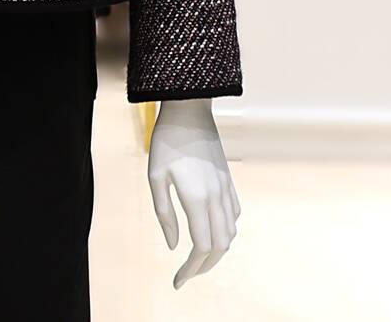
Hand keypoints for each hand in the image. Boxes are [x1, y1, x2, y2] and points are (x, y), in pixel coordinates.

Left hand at [147, 98, 239, 288]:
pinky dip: (226, 229)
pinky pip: (234, 213)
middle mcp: (216, 197)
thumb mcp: (156, 176)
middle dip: (205, 266)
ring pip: (231, 232)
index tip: (177, 281)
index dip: (191, 269)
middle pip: (220, 246)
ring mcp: (226, 187)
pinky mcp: (228, 179)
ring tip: (198, 257)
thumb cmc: (166, 141)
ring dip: (217, 250)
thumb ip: (165, 213)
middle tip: (187, 275)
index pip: (201, 247)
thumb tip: (173, 245)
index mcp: (197, 198)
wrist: (188, 109)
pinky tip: (212, 229)